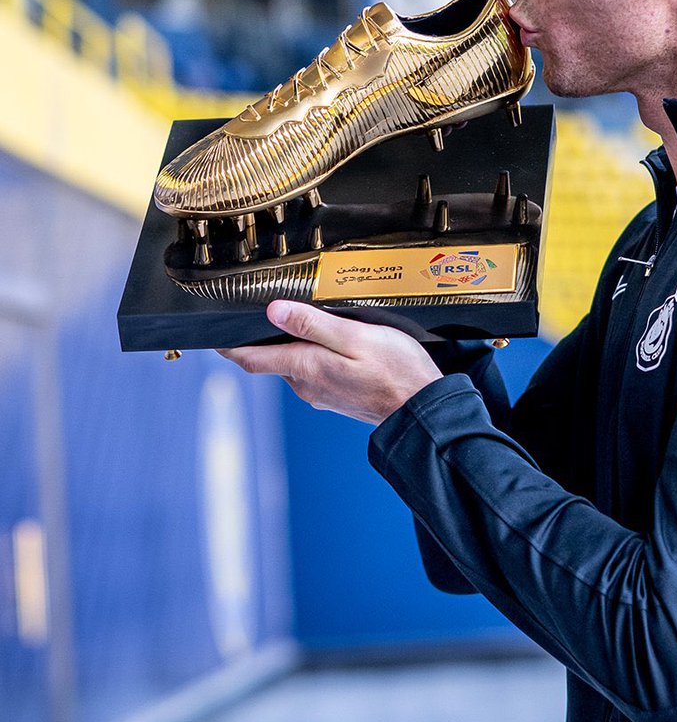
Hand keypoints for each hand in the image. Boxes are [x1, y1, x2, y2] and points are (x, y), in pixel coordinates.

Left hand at [218, 300, 441, 424]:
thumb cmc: (396, 372)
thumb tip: (274, 311)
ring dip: (293, 346)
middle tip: (265, 311)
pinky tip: (333, 345)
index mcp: (305, 367)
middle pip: (272, 358)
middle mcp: (305, 385)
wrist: (421, 410)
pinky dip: (314, 356)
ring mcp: (320, 393)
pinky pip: (314, 372)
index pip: (251, 358)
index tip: (212, 334)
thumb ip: (313, 324)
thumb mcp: (355, 337)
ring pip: (295, 364)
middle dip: (266, 337)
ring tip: (305, 322)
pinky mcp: (336, 397)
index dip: (229, 345)